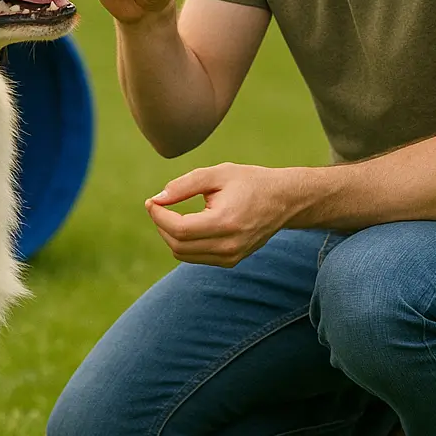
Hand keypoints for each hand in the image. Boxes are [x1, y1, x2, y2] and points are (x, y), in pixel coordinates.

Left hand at [145, 163, 300, 266]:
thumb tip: (157, 199)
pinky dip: (184, 242)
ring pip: (183, 254)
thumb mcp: (217, 174)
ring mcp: (231, 257)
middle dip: (161, 225)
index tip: (152, 201)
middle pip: (178, 245)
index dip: (159, 216)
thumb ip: (185, 185)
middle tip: (159, 204)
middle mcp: (229, 245)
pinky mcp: (231, 261)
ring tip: (171, 213)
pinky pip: (195, 257)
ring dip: (170, 235)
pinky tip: (187, 223)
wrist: (283, 200)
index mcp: (226, 222)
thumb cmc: (249, 182)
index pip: (180, 229)